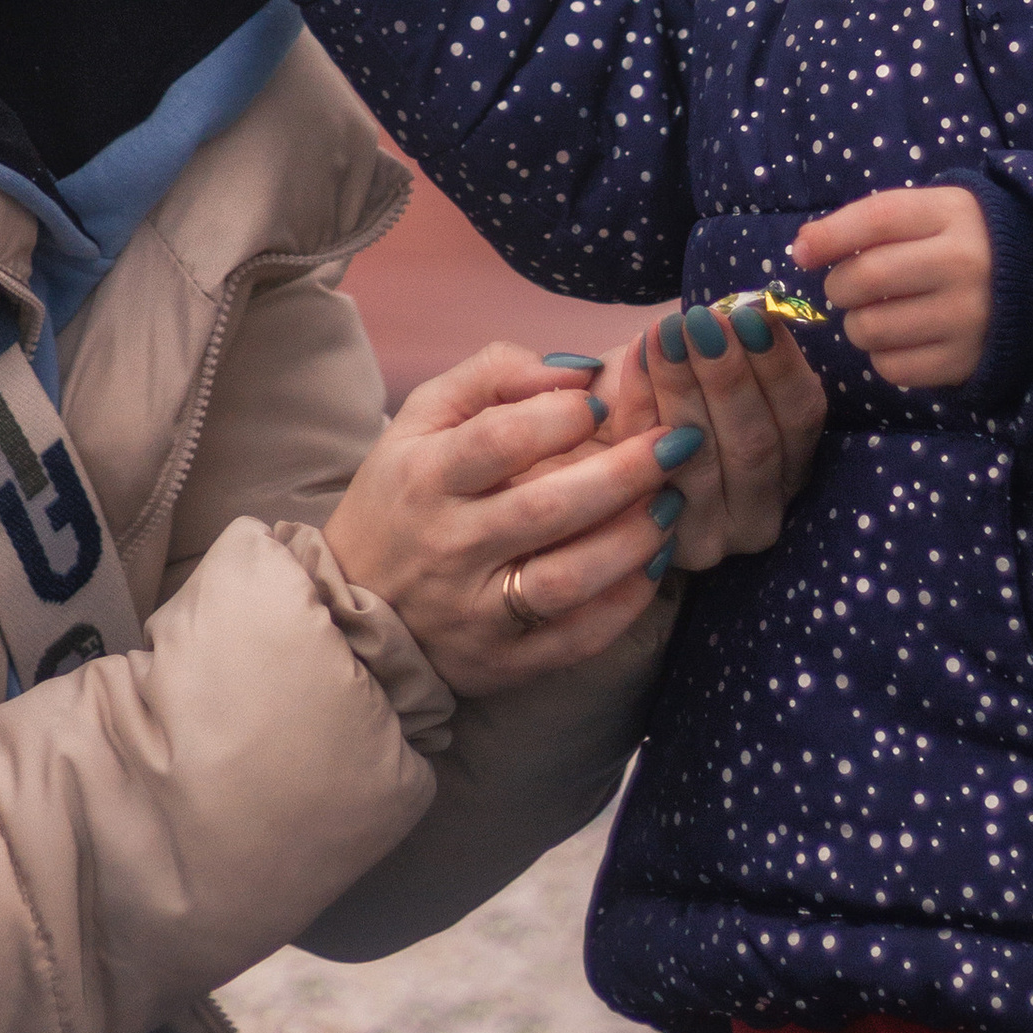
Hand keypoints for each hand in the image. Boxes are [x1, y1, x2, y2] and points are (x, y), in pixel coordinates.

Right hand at [323, 344, 692, 695]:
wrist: (354, 607)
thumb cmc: (402, 498)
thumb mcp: (421, 419)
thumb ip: (493, 375)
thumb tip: (579, 370)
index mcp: (426, 476)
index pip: (499, 440)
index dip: (561, 416)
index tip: (602, 401)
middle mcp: (449, 545)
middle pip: (546, 509)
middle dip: (624, 473)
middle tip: (678, 444)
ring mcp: (475, 611)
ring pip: (567, 579)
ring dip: (633, 540)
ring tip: (672, 505)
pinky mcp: (503, 661)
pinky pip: (576, 639)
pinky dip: (624, 604)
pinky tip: (651, 566)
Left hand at [600, 300, 827, 564]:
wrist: (601, 458)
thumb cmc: (672, 401)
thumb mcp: (716, 377)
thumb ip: (740, 349)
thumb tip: (747, 306)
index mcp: (794, 469)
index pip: (801, 417)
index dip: (780, 363)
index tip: (753, 311)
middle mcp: (762, 514)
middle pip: (755, 442)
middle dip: (728, 374)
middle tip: (703, 320)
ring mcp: (712, 537)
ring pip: (702, 456)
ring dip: (683, 386)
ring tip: (667, 331)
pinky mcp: (659, 544)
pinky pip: (649, 467)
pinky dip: (641, 404)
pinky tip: (636, 357)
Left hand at [791, 188, 993, 389]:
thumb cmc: (963, 240)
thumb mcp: (929, 211)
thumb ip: (868, 221)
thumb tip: (802, 249)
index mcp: (952, 215)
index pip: (877, 219)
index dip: (829, 236)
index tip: (802, 253)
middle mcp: (964, 264)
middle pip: (867, 277)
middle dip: (838, 286)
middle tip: (847, 288)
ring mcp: (969, 317)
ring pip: (871, 328)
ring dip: (856, 324)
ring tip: (876, 313)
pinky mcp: (967, 361)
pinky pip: (893, 367)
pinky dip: (882, 356)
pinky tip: (901, 339)